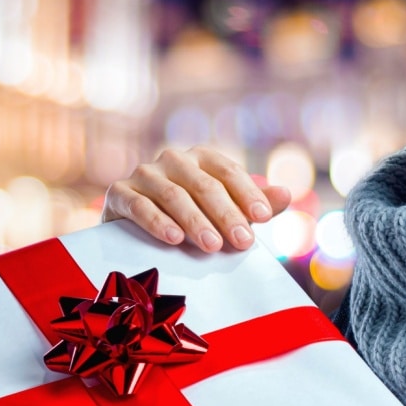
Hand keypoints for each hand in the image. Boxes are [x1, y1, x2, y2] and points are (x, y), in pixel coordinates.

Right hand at [103, 146, 291, 252]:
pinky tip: (173, 239)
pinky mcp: (119, 193)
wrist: (131, 231)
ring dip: (196, 222)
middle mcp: (172, 160)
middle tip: (243, 242)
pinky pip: (139, 205)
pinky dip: (157, 222)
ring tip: (213, 246)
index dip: (247, 194)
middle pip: (204, 185)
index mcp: (201, 160)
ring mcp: (144, 174)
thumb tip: (286, 195)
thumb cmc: (187, 220)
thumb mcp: (224, 213)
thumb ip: (254, 205)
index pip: (228, 172)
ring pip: (174, 195)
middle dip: (226, 215)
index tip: (263, 218)